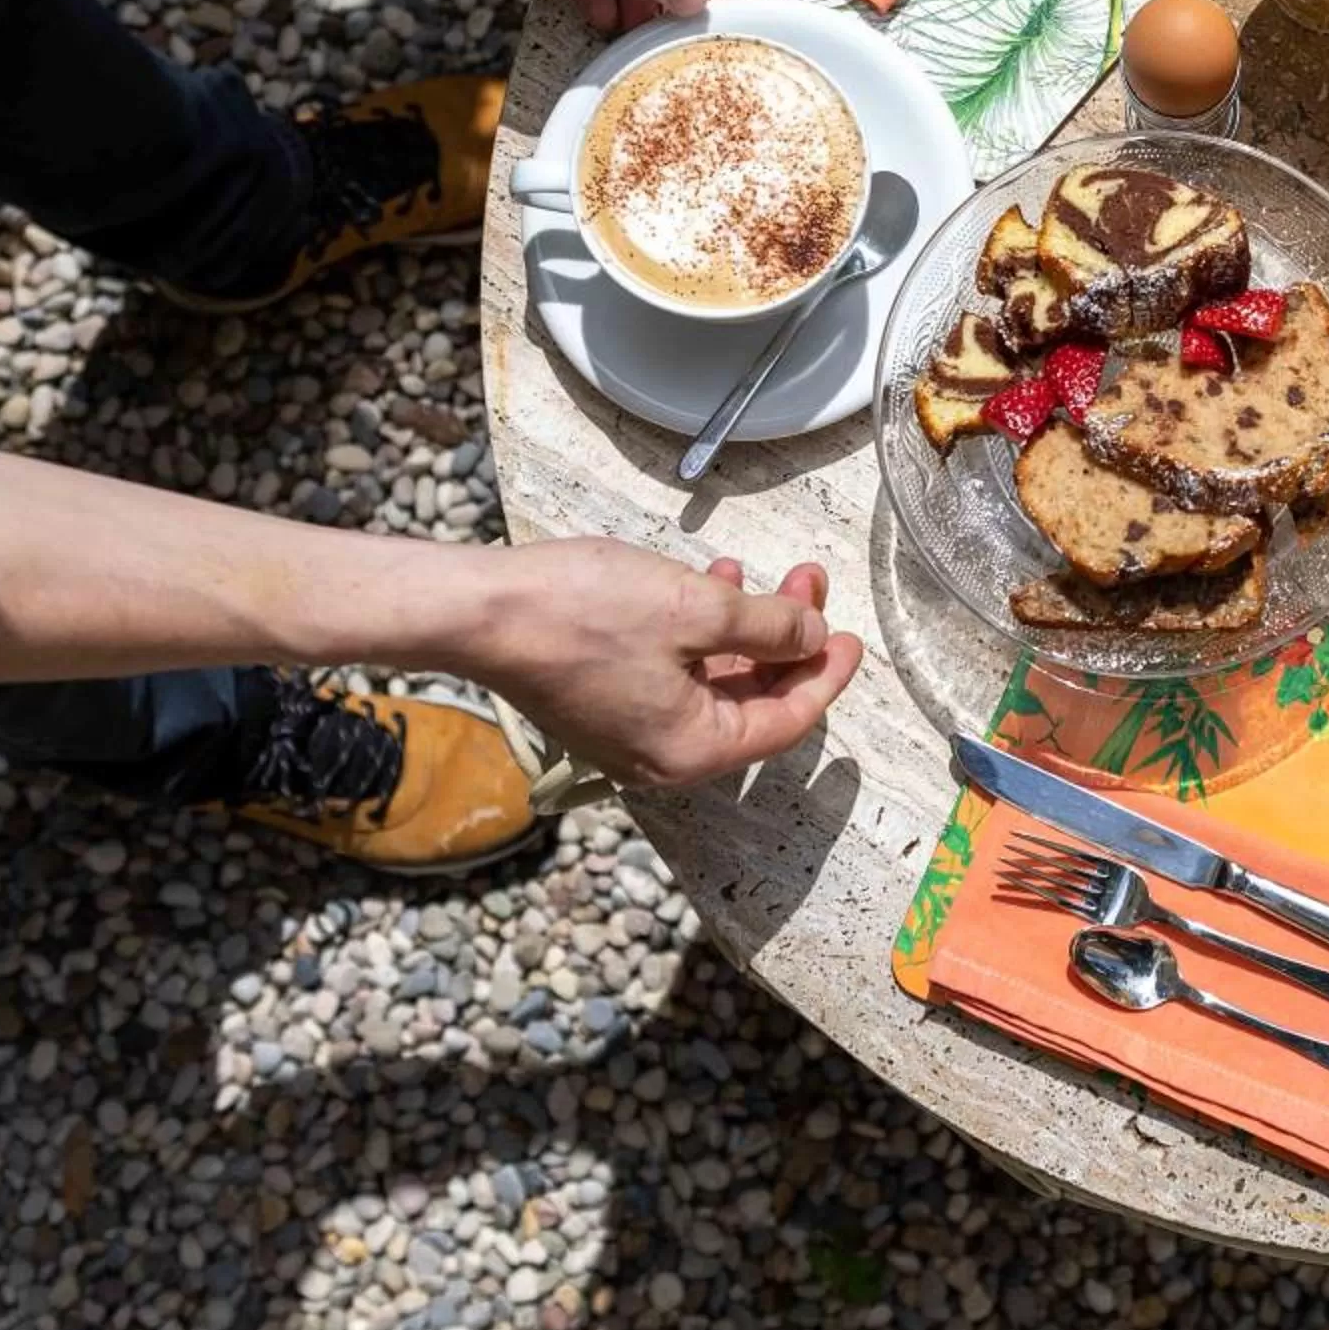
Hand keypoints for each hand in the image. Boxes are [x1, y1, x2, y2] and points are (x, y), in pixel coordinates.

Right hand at [457, 539, 863, 787]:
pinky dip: (699, 635)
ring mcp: (626, 734)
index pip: (786, 723)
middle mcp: (661, 757)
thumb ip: (769, 625)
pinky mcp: (600, 705)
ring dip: (742, 628)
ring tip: (755, 571)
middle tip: (807, 584)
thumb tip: (810, 636)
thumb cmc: (582, 612)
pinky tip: (704, 583)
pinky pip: (672, 676)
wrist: (478, 612)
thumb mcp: (698, 610)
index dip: (826, 676)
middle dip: (785, 639)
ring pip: (712, 684)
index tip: (850, 636)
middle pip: (751, 702)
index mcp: (693, 751)